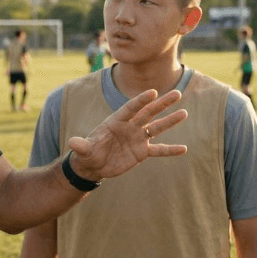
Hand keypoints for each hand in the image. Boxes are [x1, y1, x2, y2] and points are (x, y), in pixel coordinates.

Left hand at [66, 89, 186, 180]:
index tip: (153, 92)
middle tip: (176, 93)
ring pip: (156, 127)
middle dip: (162, 104)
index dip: (141, 100)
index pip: (131, 108)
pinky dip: (170, 150)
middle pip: (148, 113)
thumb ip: (81, 145)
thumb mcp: (84, 151)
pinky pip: (158, 150)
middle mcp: (130, 126)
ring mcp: (137, 138)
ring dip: (170, 121)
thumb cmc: (88, 153)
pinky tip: (184, 149)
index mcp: (116, 121)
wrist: (94, 165)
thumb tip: (72, 142)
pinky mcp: (142, 152)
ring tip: (184, 113)